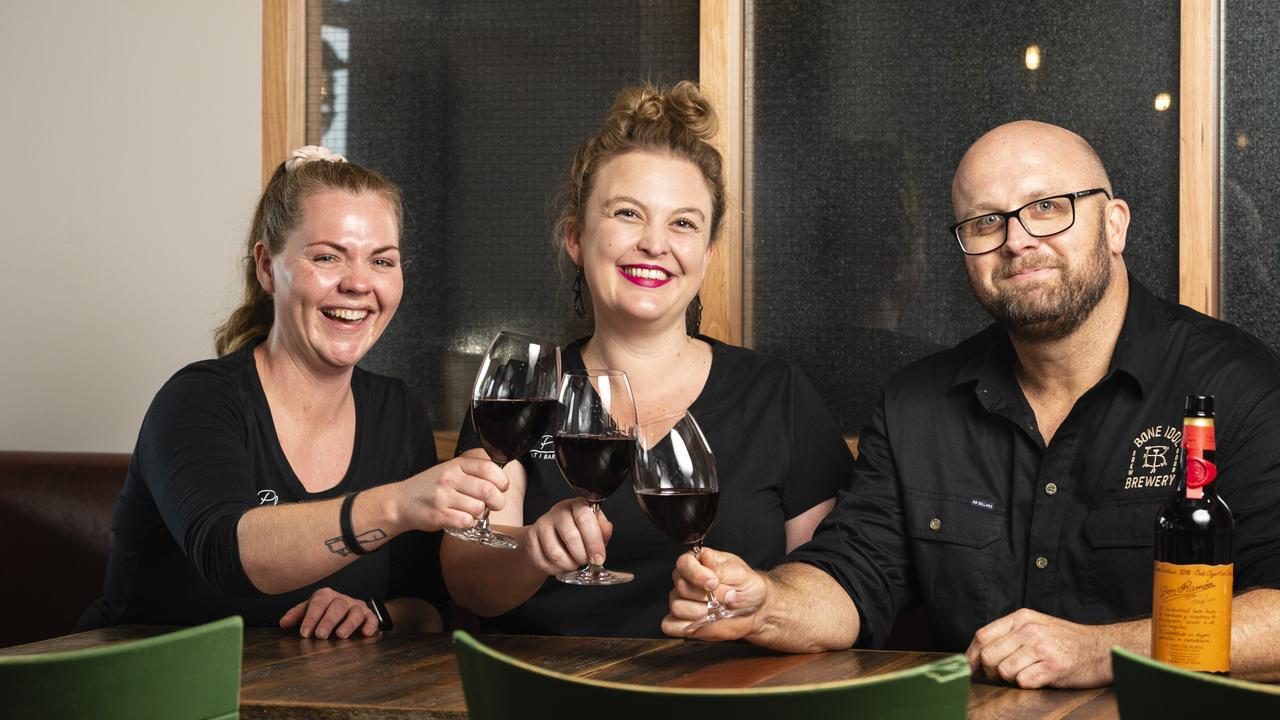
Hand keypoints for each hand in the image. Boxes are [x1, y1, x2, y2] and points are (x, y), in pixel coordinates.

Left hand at [279, 587, 380, 639]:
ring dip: (349, 623)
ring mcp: (356, 606)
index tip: (304, 633)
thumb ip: (297, 615)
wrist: (346, 607)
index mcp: (325, 596)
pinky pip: (372, 618)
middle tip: (321, 635)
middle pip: (337, 606)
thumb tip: (283, 623)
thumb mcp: (309, 610)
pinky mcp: (368, 614)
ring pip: (355, 611)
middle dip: (328, 621)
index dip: (311, 618)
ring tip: (341, 636)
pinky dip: (370, 625)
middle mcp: (341, 599)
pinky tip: (365, 634)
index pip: (318, 603)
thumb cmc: (323, 610)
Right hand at [401, 456, 508, 530]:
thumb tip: (502, 481)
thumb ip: (473, 472)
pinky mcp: (438, 515)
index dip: (502, 480)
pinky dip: (469, 523)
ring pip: (478, 508)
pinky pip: (466, 521)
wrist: (401, 502)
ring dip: (480, 514)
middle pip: (488, 490)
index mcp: (456, 465)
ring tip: (471, 511)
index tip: (502, 488)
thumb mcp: (450, 471)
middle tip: (495, 505)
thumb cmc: (431, 487)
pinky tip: (461, 519)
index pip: (488, 468)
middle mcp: (449, 478)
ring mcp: (443, 497)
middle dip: (498, 501)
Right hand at [522, 498, 613, 574]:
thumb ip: (603, 530)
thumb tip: (605, 531)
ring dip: (569, 565)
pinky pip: (544, 562)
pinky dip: (556, 569)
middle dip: (582, 556)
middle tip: (586, 560)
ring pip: (556, 554)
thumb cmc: (577, 534)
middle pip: (571, 537)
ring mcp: (542, 524)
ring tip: (573, 562)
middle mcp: (558, 511)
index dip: (594, 541)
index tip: (599, 558)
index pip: (585, 518)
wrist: (551, 540)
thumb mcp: (594, 529)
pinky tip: (560, 563)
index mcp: (577, 505)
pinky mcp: (531, 539)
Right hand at [661, 547, 767, 640]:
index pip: (684, 563)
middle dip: (707, 596)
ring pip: (677, 606)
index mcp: (698, 562)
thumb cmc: (747, 587)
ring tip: (718, 610)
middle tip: (727, 597)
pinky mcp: (683, 622)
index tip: (714, 583)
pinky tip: (703, 622)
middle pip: (681, 587)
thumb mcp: (740, 574)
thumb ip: (721, 568)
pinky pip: (670, 626)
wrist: (755, 610)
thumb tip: (706, 558)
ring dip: (701, 611)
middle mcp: (686, 580)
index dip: (697, 574)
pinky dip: (686, 626)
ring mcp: (682, 601)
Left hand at [966, 608, 1112, 687]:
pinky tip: (1039, 678)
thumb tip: (978, 655)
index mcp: (1021, 618)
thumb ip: (1009, 635)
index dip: (971, 656)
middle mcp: (1029, 630)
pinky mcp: (1053, 667)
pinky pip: (1023, 682)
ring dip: (1011, 679)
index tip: (970, 669)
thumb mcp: (1036, 625)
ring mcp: (1041, 648)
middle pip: (988, 656)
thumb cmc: (1067, 641)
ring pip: (1004, 671)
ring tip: (1027, 674)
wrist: (1102, 648)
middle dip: (990, 671)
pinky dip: (1027, 684)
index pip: (982, 636)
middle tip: (1001, 676)